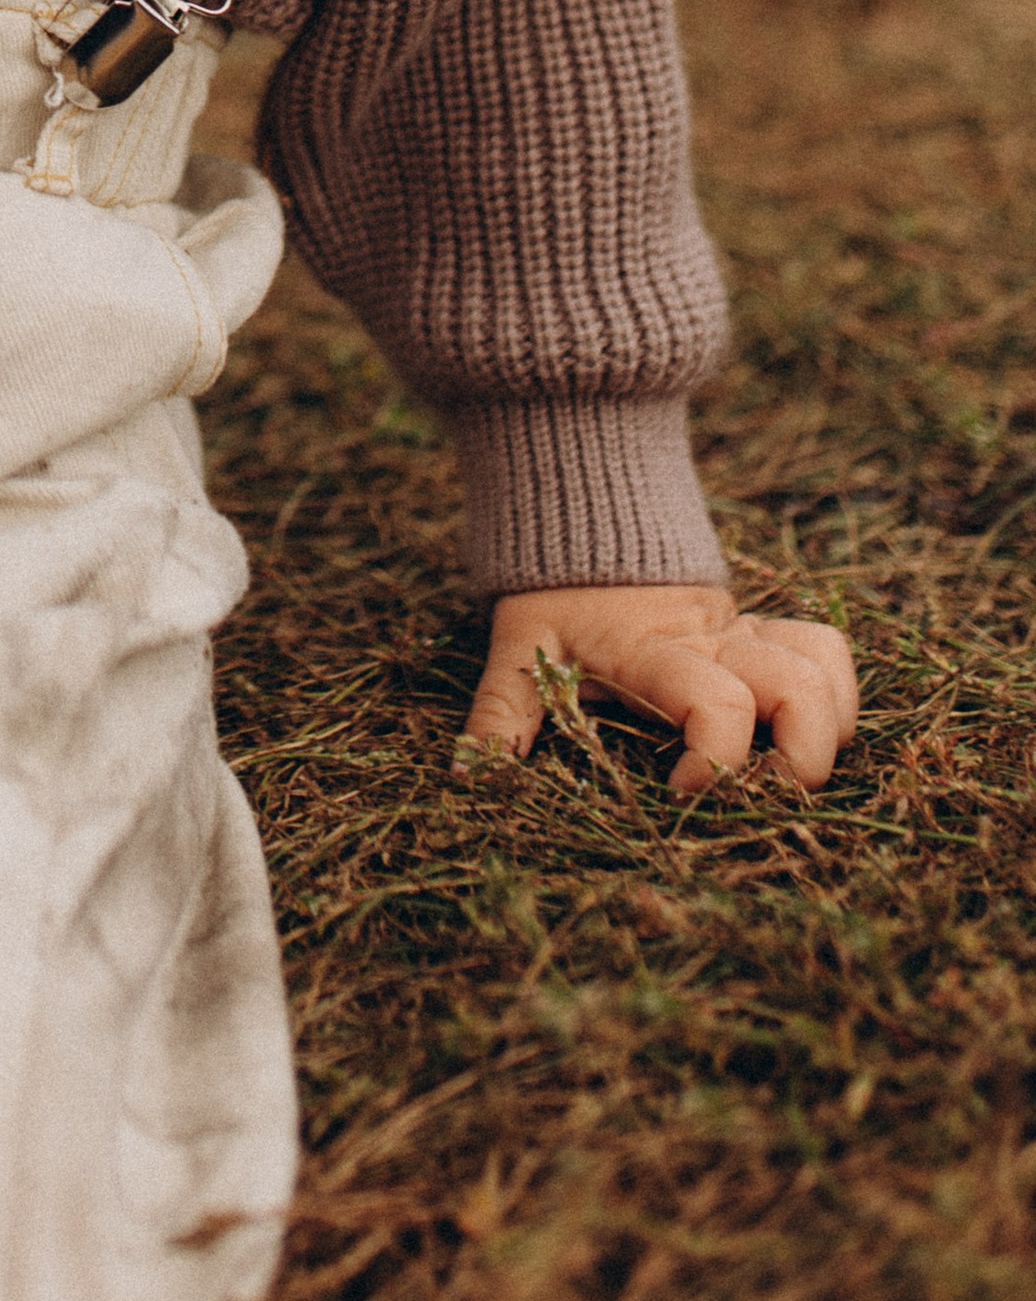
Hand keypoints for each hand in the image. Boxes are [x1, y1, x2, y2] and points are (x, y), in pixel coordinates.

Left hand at [461, 582, 859, 794]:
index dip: (717, 760)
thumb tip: (467, 776)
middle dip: (803, 757)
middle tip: (756, 795)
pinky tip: (793, 733)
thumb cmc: (552, 589)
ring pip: (828, 666)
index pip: (717, 702)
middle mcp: (716, 640)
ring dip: (828, 725)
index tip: (682, 794)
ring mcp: (746, 632)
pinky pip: (826, 653)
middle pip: (804, 689)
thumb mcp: (520, 646)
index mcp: (657, 651)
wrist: (584, 506)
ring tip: (781, 767)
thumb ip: (501, 711)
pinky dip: (833, 697)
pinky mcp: (762, 630)